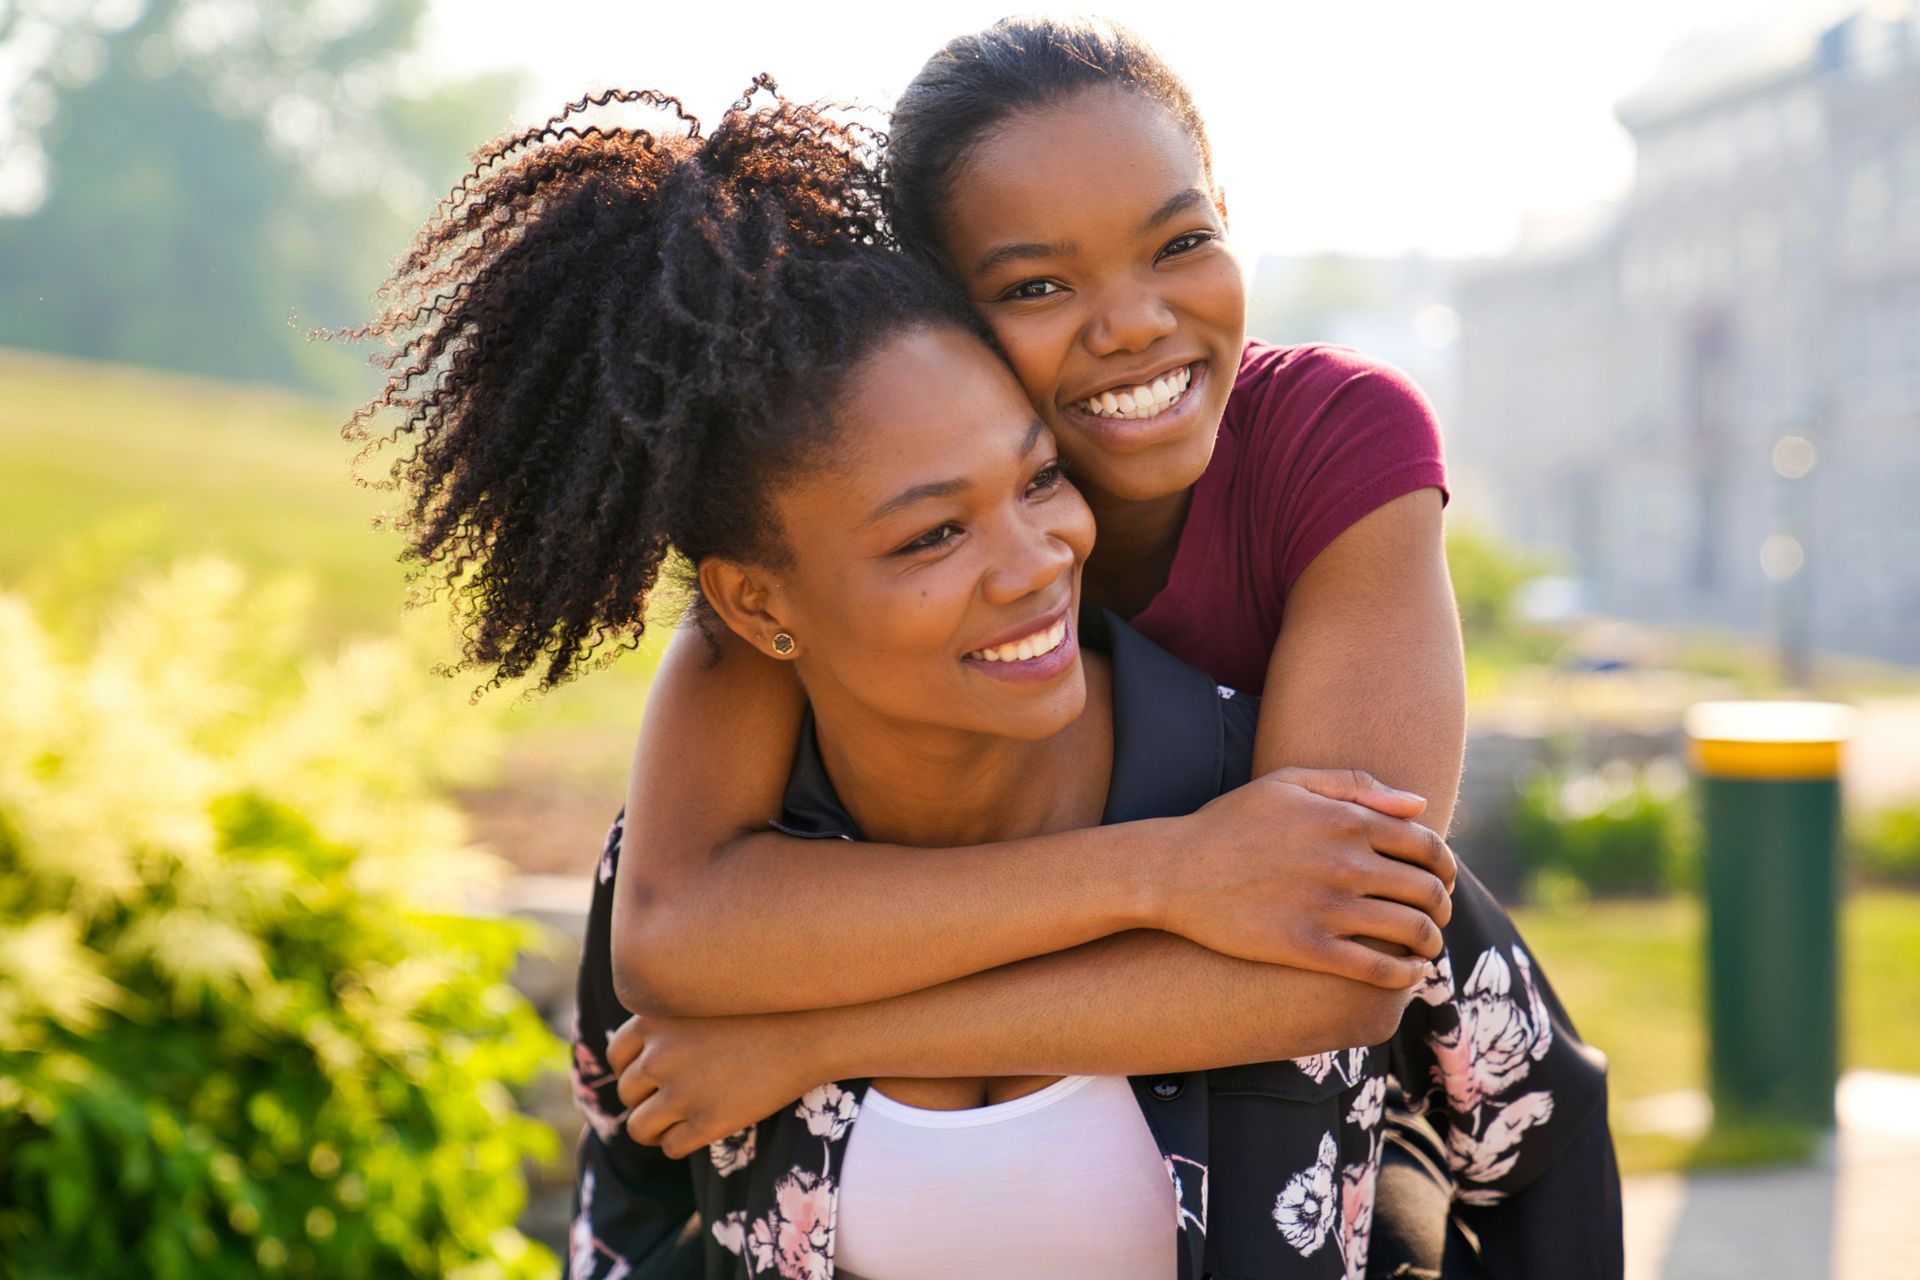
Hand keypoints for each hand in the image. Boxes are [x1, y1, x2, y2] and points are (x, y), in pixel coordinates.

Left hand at [607, 1011, 818, 1159]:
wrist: (806, 1032)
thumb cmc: (760, 1014)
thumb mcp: (703, 1003)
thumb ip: (668, 1025)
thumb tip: (640, 1059)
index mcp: (653, 1021)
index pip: (617, 1056)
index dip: (633, 1069)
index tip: (655, 1075)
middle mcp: (658, 1056)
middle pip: (627, 1093)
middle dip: (646, 1099)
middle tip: (674, 1098)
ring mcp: (680, 1092)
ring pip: (639, 1128)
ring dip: (656, 1128)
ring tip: (680, 1121)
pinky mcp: (705, 1122)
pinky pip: (671, 1148)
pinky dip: (680, 1144)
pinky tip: (702, 1130)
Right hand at [1161, 767, 1456, 987]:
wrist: (1174, 871)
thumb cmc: (1229, 824)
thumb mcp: (1288, 783)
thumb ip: (1355, 785)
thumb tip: (1418, 805)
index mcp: (1347, 820)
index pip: (1428, 846)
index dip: (1445, 867)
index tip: (1441, 881)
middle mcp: (1346, 863)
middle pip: (1427, 891)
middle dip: (1442, 906)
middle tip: (1437, 917)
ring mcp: (1329, 908)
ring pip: (1412, 931)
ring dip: (1431, 942)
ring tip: (1427, 948)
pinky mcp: (1308, 949)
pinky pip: (1378, 968)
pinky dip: (1406, 975)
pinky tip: (1410, 975)